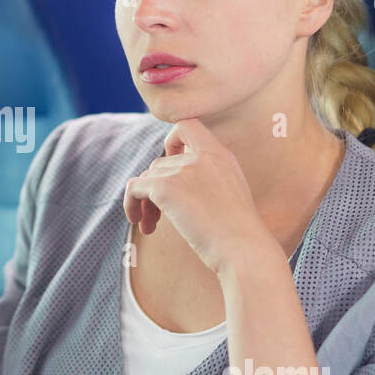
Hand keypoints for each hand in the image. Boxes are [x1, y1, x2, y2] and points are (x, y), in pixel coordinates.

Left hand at [123, 117, 268, 276]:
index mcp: (221, 155)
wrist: (244, 249)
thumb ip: (208, 179)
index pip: (187, 125)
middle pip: (160, 162)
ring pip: (147, 178)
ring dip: (145, 202)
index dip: (172, 140)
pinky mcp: (165, 188)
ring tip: (151, 226)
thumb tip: (171, 184)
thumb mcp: (230, 194)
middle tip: (158, 218)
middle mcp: (202, 157)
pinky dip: (131, 204)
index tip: (171, 163)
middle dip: (155, 189)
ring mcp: (183, 170)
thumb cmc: (239, 234)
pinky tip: (140, 224)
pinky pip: (134, 188)